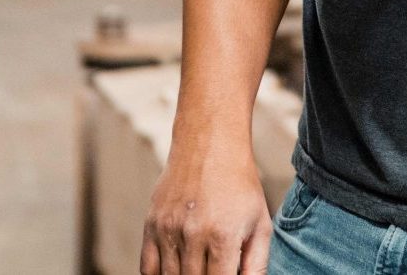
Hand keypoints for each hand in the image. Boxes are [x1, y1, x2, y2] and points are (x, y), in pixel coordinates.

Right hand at [141, 144, 269, 274]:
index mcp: (223, 235)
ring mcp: (169, 229)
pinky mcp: (152, 224)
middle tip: (214, 267)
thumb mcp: (259, 222)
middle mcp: (193, 234)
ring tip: (199, 264)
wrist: (209, 144)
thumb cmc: (240, 186)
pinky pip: (147, 269)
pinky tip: (176, 268)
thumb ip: (256, 264)